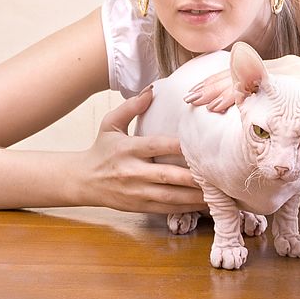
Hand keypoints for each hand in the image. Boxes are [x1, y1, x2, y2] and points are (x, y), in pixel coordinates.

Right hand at [83, 87, 204, 213]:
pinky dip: (186, 207)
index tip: (199, 144)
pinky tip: (203, 205)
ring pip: (170, 196)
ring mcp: (136, 192)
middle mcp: (133, 172)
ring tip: (217, 192)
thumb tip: (152, 89)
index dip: (178, 146)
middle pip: (167, 175)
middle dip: (193, 177)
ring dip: (195, 196)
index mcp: (128, 149)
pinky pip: (166, 209)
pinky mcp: (139, 207)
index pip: (156, 146)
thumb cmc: (101, 149)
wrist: (83, 180)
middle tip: (216, 173)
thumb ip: (131, 106)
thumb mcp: (110, 124)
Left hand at [183, 54, 299, 115]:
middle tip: (188, 101)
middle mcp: (278, 68)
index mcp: (277, 73)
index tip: (196, 99)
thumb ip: (287, 109)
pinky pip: (267, 88)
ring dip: (222, 92)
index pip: (240, 77)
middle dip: (210, 89)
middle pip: (236, 76)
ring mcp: (286, 71)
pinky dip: (250, 95)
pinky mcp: (296, 78)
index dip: (217, 87)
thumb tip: (268, 125)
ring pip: (247, 80)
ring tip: (202, 105)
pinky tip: (231, 107)